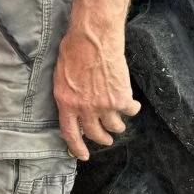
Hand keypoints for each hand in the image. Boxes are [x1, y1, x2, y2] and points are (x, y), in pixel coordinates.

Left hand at [53, 20, 140, 160]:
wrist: (93, 38)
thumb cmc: (73, 50)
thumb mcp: (61, 76)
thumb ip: (68, 95)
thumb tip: (74, 107)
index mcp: (66, 103)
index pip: (70, 133)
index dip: (77, 147)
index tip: (84, 155)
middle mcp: (85, 108)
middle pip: (96, 134)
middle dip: (102, 138)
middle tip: (106, 138)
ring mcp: (104, 105)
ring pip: (115, 127)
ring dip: (117, 125)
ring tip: (119, 120)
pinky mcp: (121, 98)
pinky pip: (130, 111)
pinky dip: (132, 108)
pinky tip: (132, 104)